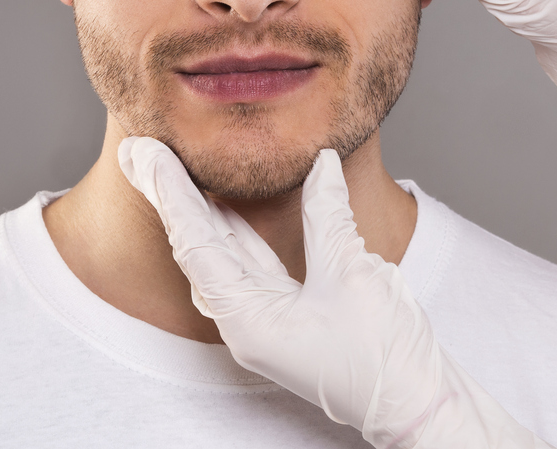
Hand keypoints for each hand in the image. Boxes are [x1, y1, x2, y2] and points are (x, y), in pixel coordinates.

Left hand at [119, 135, 555, 448]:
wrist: (417, 407)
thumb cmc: (386, 356)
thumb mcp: (353, 274)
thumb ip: (328, 216)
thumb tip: (319, 164)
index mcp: (249, 322)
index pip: (197, 244)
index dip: (171, 192)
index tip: (146, 153)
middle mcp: (245, 325)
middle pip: (196, 248)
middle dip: (169, 197)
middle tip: (139, 150)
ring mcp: (262, 323)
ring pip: (218, 255)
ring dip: (197, 209)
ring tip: (168, 165)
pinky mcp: (282, 317)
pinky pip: (247, 266)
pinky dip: (232, 230)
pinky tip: (223, 201)